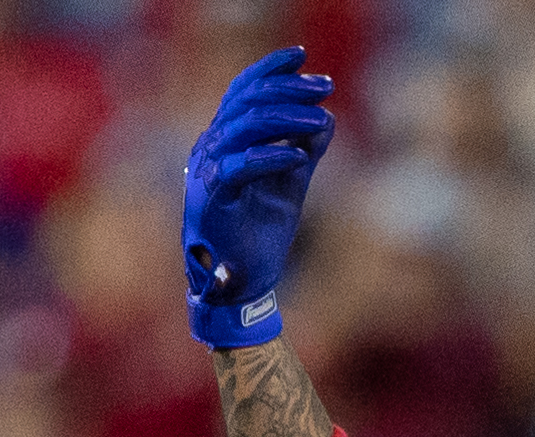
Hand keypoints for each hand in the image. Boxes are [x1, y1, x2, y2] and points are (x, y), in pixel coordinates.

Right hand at [183, 46, 334, 348]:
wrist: (244, 280)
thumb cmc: (261, 231)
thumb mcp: (290, 183)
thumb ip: (305, 150)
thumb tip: (327, 118)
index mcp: (224, 139)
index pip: (243, 92)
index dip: (270, 70)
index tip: (303, 58)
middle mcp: (211, 147)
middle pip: (247, 102)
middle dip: (289, 90)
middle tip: (325, 87)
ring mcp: (208, 171)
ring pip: (244, 128)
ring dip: (287, 119)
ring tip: (320, 120)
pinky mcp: (213, 198)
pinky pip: (240, 168)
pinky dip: (271, 157)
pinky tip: (299, 156)